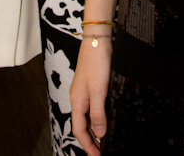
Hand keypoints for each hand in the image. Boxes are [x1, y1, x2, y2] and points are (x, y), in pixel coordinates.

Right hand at [70, 37, 112, 155]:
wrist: (97, 39)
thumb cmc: (96, 61)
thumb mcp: (98, 90)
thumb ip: (98, 112)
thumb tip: (99, 133)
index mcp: (77, 101)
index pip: (79, 130)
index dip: (88, 146)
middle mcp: (79, 98)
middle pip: (82, 126)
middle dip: (91, 141)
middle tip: (102, 152)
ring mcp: (84, 91)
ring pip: (87, 117)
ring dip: (95, 130)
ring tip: (105, 141)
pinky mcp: (92, 85)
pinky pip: (92, 107)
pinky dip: (98, 118)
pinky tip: (106, 119)